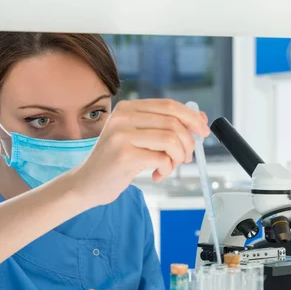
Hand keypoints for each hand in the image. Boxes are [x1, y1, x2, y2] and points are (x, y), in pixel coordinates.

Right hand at [70, 99, 209, 205]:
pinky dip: (167, 169)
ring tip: (169, 167)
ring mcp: (122, 135)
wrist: (87, 184)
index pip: (169, 105)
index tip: (203, 132)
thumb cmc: (115, 162)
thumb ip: (165, 127)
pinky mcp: (124, 155)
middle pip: (174, 122)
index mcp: (128, 108)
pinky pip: (162, 159)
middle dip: (188, 143)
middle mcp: (123, 117)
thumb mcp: (140, 139)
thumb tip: (201, 118)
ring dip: (178, 157)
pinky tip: (157, 175)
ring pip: (171, 139)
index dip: (191, 118)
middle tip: (185, 157)